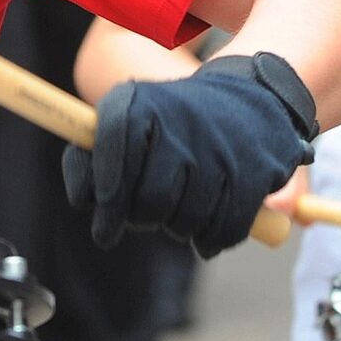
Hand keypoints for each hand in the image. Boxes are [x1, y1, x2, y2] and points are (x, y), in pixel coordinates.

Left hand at [61, 58, 316, 256]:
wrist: (244, 102)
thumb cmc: (167, 127)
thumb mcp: (123, 124)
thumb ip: (88, 161)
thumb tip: (85, 201)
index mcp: (137, 105)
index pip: (114, 147)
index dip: (107, 192)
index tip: (105, 220)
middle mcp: (180, 121)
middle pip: (149, 202)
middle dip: (142, 218)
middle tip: (145, 212)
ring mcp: (220, 147)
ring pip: (185, 221)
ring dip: (177, 227)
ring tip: (178, 208)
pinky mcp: (255, 170)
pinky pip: (223, 229)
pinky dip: (210, 239)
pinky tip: (204, 229)